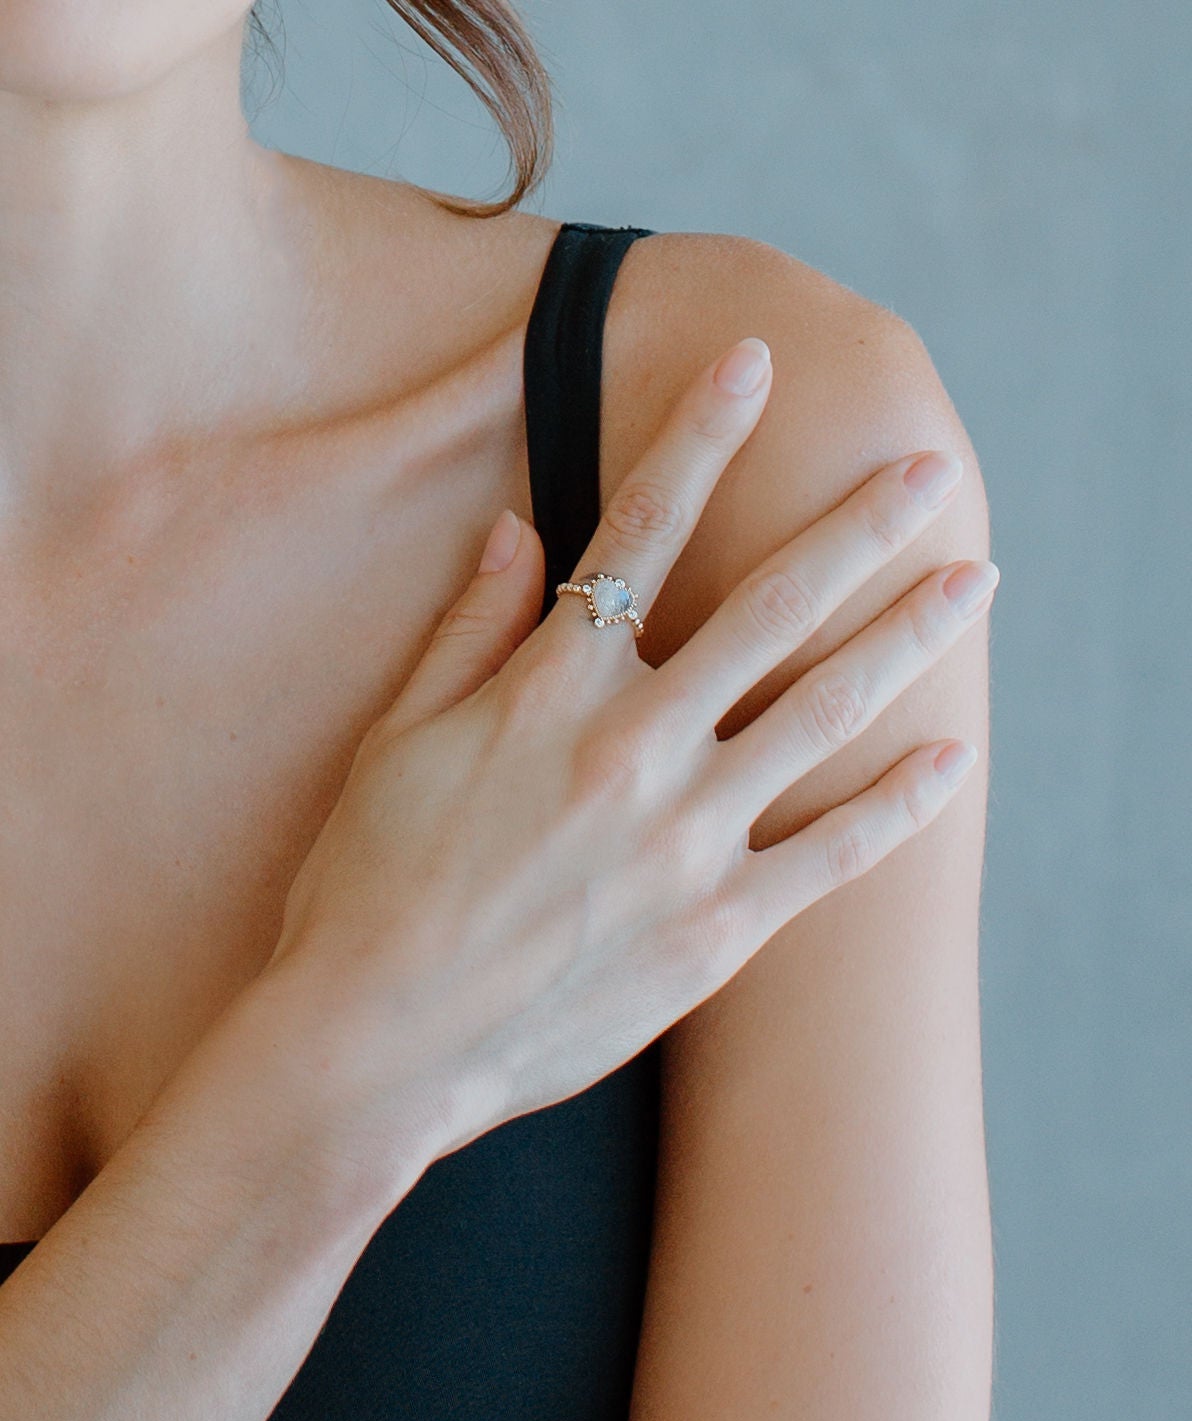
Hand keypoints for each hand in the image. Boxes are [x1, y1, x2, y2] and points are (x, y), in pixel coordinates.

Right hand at [264, 336, 997, 1164]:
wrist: (375, 1047)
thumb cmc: (367, 891)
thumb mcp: (392, 743)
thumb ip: (466, 630)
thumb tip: (518, 528)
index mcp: (550, 692)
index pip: (640, 529)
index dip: (701, 434)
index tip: (756, 361)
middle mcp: (634, 749)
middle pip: (772, 607)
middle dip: (859, 525)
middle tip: (930, 470)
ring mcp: (687, 841)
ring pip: (826, 713)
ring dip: (910, 636)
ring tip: (974, 581)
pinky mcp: (719, 931)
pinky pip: (835, 856)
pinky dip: (901, 803)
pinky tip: (953, 755)